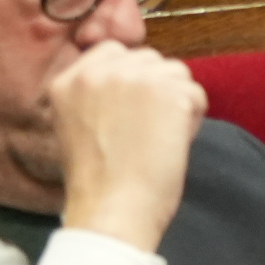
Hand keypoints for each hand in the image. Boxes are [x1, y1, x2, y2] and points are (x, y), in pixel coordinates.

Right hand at [43, 40, 207, 249]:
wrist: (111, 212)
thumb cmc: (98, 183)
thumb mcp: (76, 125)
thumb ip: (96, 94)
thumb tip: (135, 79)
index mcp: (68, 79)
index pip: (114, 52)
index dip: (131, 80)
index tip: (130, 113)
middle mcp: (98, 71)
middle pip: (149, 59)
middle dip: (155, 89)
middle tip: (143, 132)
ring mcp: (134, 78)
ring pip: (176, 73)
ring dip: (175, 103)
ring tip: (156, 139)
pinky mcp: (168, 93)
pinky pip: (196, 95)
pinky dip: (192, 121)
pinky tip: (170, 146)